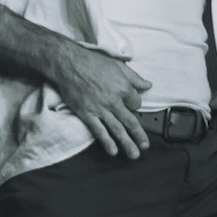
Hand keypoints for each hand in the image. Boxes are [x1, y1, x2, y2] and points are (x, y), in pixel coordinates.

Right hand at [52, 42, 151, 159]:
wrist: (68, 63)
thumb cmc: (92, 62)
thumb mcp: (118, 65)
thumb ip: (134, 77)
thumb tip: (148, 85)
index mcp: (123, 88)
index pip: (136, 103)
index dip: (134, 105)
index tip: (130, 105)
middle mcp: (114, 101)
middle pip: (131, 121)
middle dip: (139, 135)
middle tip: (145, 146)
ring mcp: (100, 109)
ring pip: (117, 130)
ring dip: (127, 143)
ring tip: (134, 155)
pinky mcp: (87, 114)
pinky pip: (99, 131)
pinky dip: (107, 142)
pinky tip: (113, 151)